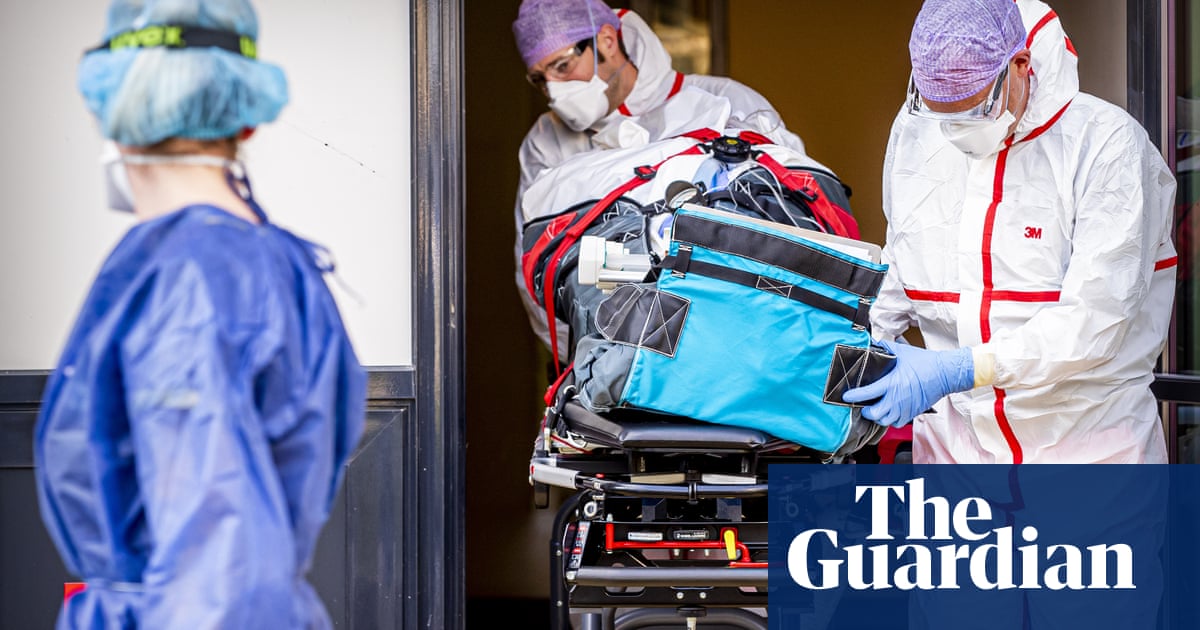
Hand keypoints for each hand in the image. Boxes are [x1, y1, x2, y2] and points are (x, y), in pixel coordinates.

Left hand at [842, 340, 974, 427]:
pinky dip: (891, 420)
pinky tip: (889, 413)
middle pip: (875, 414)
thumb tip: (874, 343)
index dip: (854, 396)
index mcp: (892, 383)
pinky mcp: (913, 412)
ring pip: (885, 421)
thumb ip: (885, 348)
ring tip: (875, 409)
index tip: (846, 396)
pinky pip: (898, 422)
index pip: (867, 393)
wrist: (944, 373)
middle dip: (866, 411)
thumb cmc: (925, 362)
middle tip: (863, 405)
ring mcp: (905, 407)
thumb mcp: (902, 351)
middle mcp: (897, 398)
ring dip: (877, 417)